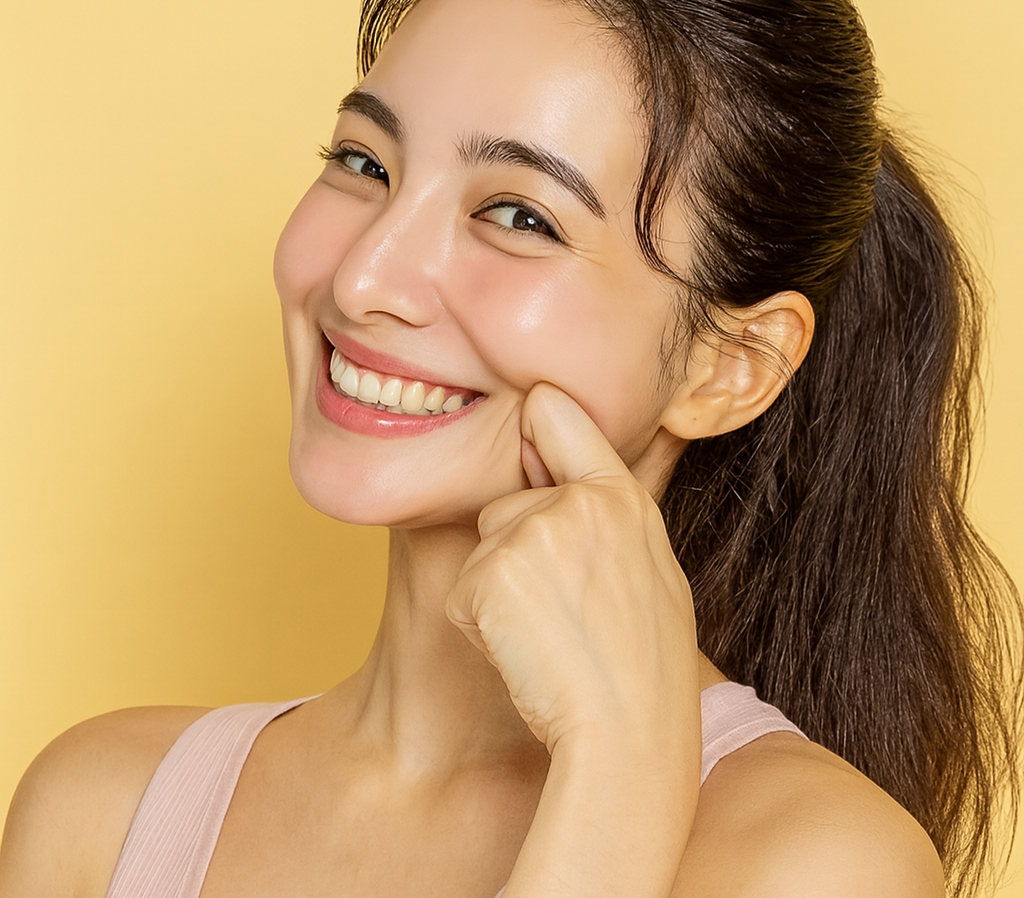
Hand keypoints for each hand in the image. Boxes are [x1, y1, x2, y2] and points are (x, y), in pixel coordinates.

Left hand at [446, 382, 699, 760]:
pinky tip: (524, 651)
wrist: (628, 737)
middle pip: (506, 505)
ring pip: (483, 551)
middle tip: (564, 612)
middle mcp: (577, 501)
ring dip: (498, 591)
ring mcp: (532, 532)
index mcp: (622, 497)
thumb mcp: (650, 571)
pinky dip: (481, 625)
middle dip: (516, 550)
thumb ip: (609, 518)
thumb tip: (572, 485)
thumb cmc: (642, 667)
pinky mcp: (490, 572)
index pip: (561, 417)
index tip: (527, 406)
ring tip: (548, 634)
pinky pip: (464, 593)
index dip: (537, 415)